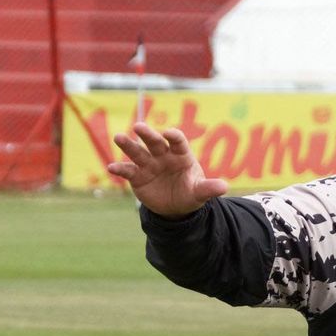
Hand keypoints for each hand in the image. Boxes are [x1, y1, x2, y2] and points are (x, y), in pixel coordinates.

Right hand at [108, 123, 227, 218]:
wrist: (176, 208)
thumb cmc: (190, 193)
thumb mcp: (200, 192)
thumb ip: (209, 189)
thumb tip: (224, 187)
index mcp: (181, 155)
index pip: (177, 142)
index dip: (173, 136)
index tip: (168, 133)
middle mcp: (163, 155)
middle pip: (154, 142)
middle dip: (147, 134)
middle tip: (138, 127)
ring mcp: (149, 164)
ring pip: (137, 152)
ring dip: (128, 145)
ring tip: (118, 137)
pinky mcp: (137, 176)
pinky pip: (127, 170)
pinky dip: (119, 168)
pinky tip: (111, 167)